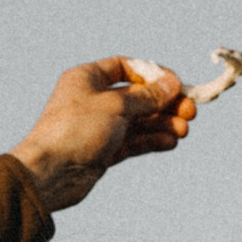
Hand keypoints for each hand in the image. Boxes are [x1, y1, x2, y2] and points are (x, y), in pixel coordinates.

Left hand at [9, 57, 194, 214]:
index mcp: (87, 78)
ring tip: (184, 130)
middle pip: (137, 97)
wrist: (50, 174)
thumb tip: (172, 84)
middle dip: (164, 103)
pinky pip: (133, 141)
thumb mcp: (116, 106)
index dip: (152, 75)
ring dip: (162, 123)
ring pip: (138, 121)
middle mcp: (93, 100)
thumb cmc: (76, 130)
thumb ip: (146, 97)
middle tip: (190, 111)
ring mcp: (99, 126)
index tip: (175, 84)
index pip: (125, 68)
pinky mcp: (104, 150)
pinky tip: (170, 142)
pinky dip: (152, 140)